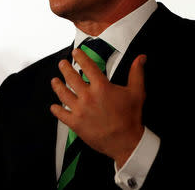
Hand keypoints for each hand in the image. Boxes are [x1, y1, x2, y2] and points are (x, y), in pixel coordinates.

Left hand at [50, 49, 146, 167]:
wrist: (126, 142)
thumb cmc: (130, 118)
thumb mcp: (136, 92)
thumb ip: (137, 73)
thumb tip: (141, 58)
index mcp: (101, 87)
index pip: (88, 66)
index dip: (81, 57)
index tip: (76, 52)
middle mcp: (88, 96)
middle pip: (71, 78)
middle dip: (65, 68)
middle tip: (62, 64)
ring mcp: (80, 110)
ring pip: (63, 94)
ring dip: (57, 86)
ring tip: (54, 81)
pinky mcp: (75, 123)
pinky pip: (61, 114)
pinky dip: (56, 110)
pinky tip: (54, 106)